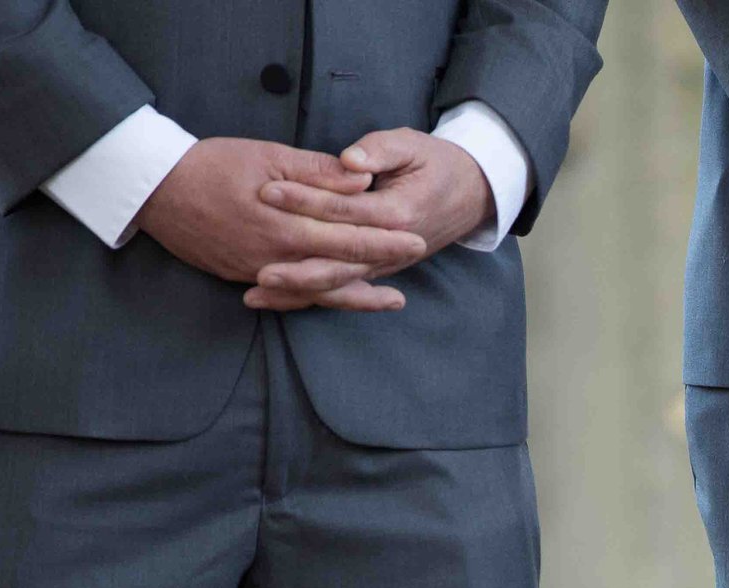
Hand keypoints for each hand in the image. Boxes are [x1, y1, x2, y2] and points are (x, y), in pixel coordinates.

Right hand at [134, 138, 425, 311]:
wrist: (154, 190)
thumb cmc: (210, 164)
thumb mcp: (266, 157)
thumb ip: (316, 173)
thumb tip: (361, 179)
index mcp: (287, 224)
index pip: (348, 234)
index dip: (385, 236)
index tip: (416, 233)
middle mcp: (277, 256)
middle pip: (341, 266)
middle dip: (382, 263)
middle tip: (417, 257)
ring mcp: (260, 272)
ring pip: (319, 291)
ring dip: (357, 297)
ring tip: (392, 300)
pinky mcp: (244, 277)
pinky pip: (290, 295)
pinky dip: (317, 299)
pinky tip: (338, 299)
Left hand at [245, 128, 496, 311]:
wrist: (470, 194)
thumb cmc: (437, 164)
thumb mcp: (412, 145)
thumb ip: (380, 150)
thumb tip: (350, 161)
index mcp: (398, 214)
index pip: (344, 210)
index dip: (304, 200)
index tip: (266, 191)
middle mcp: (392, 248)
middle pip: (338, 262)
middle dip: (297, 268)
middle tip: (258, 267)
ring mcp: (385, 264)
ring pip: (338, 284)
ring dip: (298, 293)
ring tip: (257, 295)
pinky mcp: (377, 270)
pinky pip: (342, 290)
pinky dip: (311, 298)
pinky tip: (278, 301)